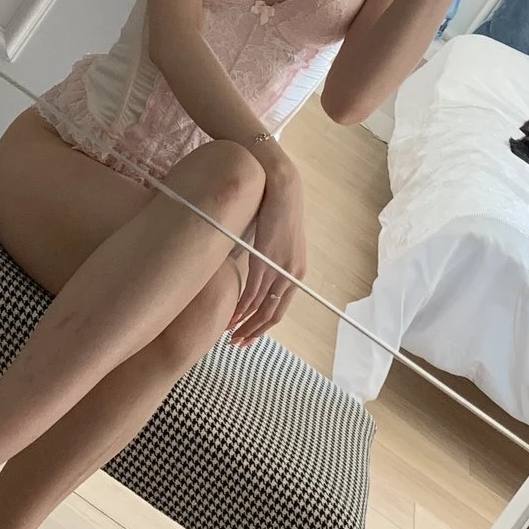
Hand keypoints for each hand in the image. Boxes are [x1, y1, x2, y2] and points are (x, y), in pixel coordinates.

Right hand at [226, 157, 306, 347]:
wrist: (280, 185)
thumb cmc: (276, 208)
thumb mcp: (277, 241)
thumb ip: (270, 261)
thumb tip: (255, 275)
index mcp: (297, 271)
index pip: (280, 308)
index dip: (264, 326)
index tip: (249, 337)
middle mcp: (292, 273)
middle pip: (273, 313)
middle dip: (254, 331)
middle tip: (237, 344)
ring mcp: (280, 267)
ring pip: (262, 306)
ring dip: (245, 322)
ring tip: (231, 334)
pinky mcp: (266, 259)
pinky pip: (254, 290)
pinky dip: (242, 306)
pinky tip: (233, 315)